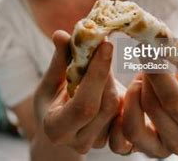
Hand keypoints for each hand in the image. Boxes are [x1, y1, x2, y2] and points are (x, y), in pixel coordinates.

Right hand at [34, 30, 121, 153]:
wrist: (60, 127)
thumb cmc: (52, 101)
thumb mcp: (50, 82)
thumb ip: (58, 61)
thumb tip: (61, 34)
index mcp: (56, 129)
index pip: (83, 105)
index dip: (97, 74)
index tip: (105, 45)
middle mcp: (78, 142)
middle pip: (105, 105)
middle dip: (107, 73)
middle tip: (105, 47)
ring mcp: (98, 144)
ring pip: (118, 108)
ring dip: (114, 80)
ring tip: (104, 63)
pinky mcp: (114, 142)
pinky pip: (127, 114)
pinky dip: (126, 92)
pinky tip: (119, 77)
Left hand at [109, 34, 177, 156]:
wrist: (175, 112)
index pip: (174, 100)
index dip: (158, 74)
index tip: (146, 50)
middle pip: (152, 108)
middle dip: (145, 80)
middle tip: (144, 59)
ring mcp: (159, 152)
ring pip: (133, 125)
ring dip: (132, 97)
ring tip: (139, 80)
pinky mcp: (139, 153)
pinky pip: (119, 138)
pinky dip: (119, 114)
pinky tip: (126, 94)